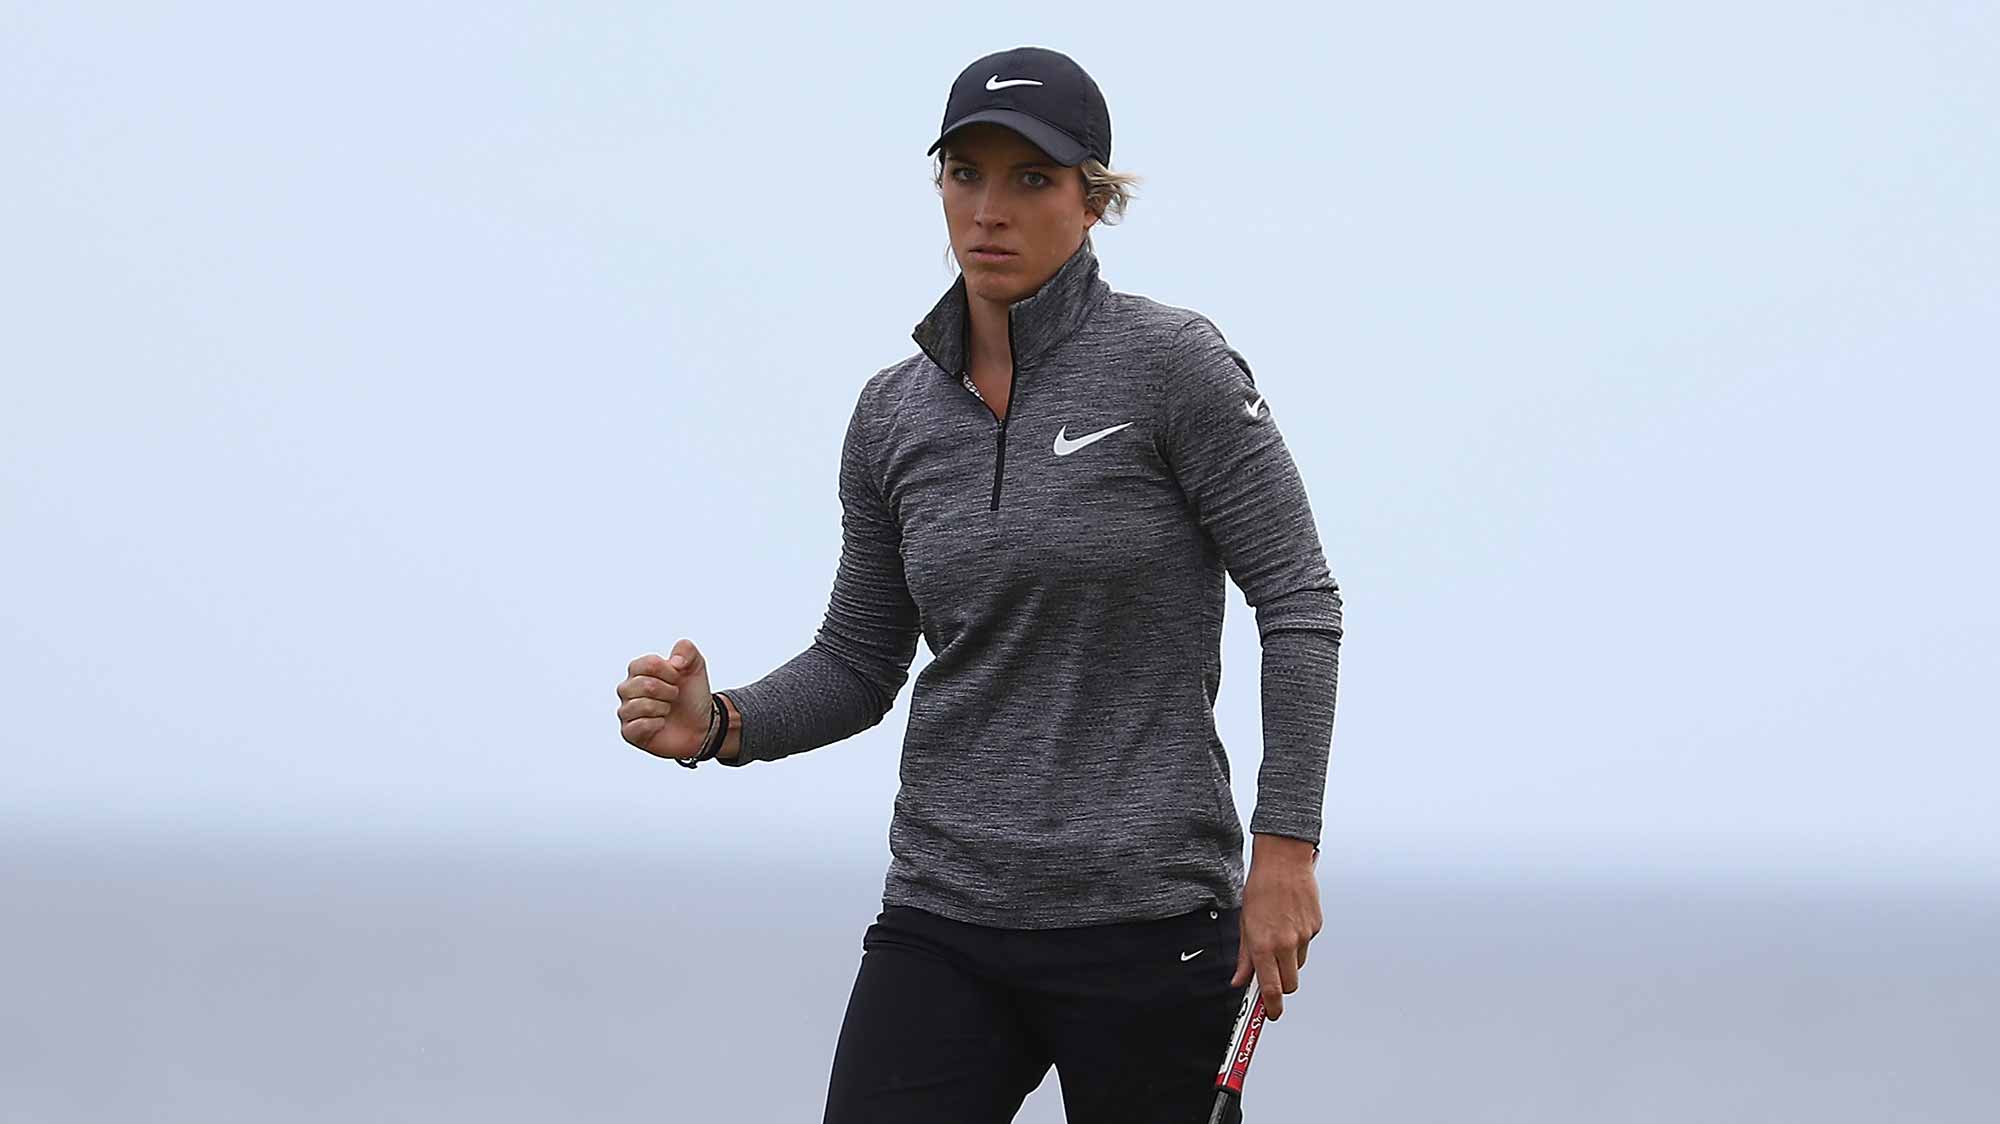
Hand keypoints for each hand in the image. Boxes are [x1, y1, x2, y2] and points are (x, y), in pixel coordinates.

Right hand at [618, 640, 714, 759]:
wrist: (701, 725)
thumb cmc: (691, 696)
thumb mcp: (695, 667)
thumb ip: (686, 650)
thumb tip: (675, 661)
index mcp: (639, 670)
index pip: (649, 664)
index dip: (670, 672)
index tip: (678, 679)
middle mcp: (628, 689)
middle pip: (645, 685)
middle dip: (669, 692)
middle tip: (674, 696)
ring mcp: (626, 711)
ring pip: (642, 705)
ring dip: (663, 708)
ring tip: (667, 710)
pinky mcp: (629, 732)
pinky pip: (638, 726)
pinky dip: (657, 724)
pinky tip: (661, 723)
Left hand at [1230, 834, 1321, 1020]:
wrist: (1283, 861)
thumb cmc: (1260, 888)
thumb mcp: (1244, 923)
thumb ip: (1244, 957)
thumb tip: (1239, 980)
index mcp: (1263, 944)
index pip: (1271, 989)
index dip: (1272, 1007)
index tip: (1271, 1015)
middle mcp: (1286, 943)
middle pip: (1289, 984)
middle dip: (1281, 985)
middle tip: (1271, 973)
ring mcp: (1304, 935)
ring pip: (1299, 964)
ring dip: (1289, 960)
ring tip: (1278, 934)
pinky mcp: (1316, 926)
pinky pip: (1307, 944)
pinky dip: (1298, 940)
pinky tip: (1289, 920)